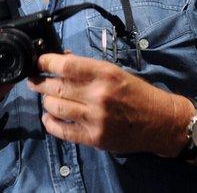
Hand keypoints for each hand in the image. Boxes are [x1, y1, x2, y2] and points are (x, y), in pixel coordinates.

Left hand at [30, 53, 190, 156]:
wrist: (160, 122)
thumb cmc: (139, 94)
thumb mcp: (117, 73)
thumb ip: (89, 68)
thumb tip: (62, 60)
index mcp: (106, 74)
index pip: (67, 65)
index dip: (47, 62)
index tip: (39, 62)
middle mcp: (99, 95)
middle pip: (56, 86)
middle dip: (40, 82)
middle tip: (35, 81)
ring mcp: (95, 118)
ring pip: (55, 107)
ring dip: (46, 101)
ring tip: (47, 98)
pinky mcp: (94, 138)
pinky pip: (61, 130)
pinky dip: (50, 122)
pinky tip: (49, 116)